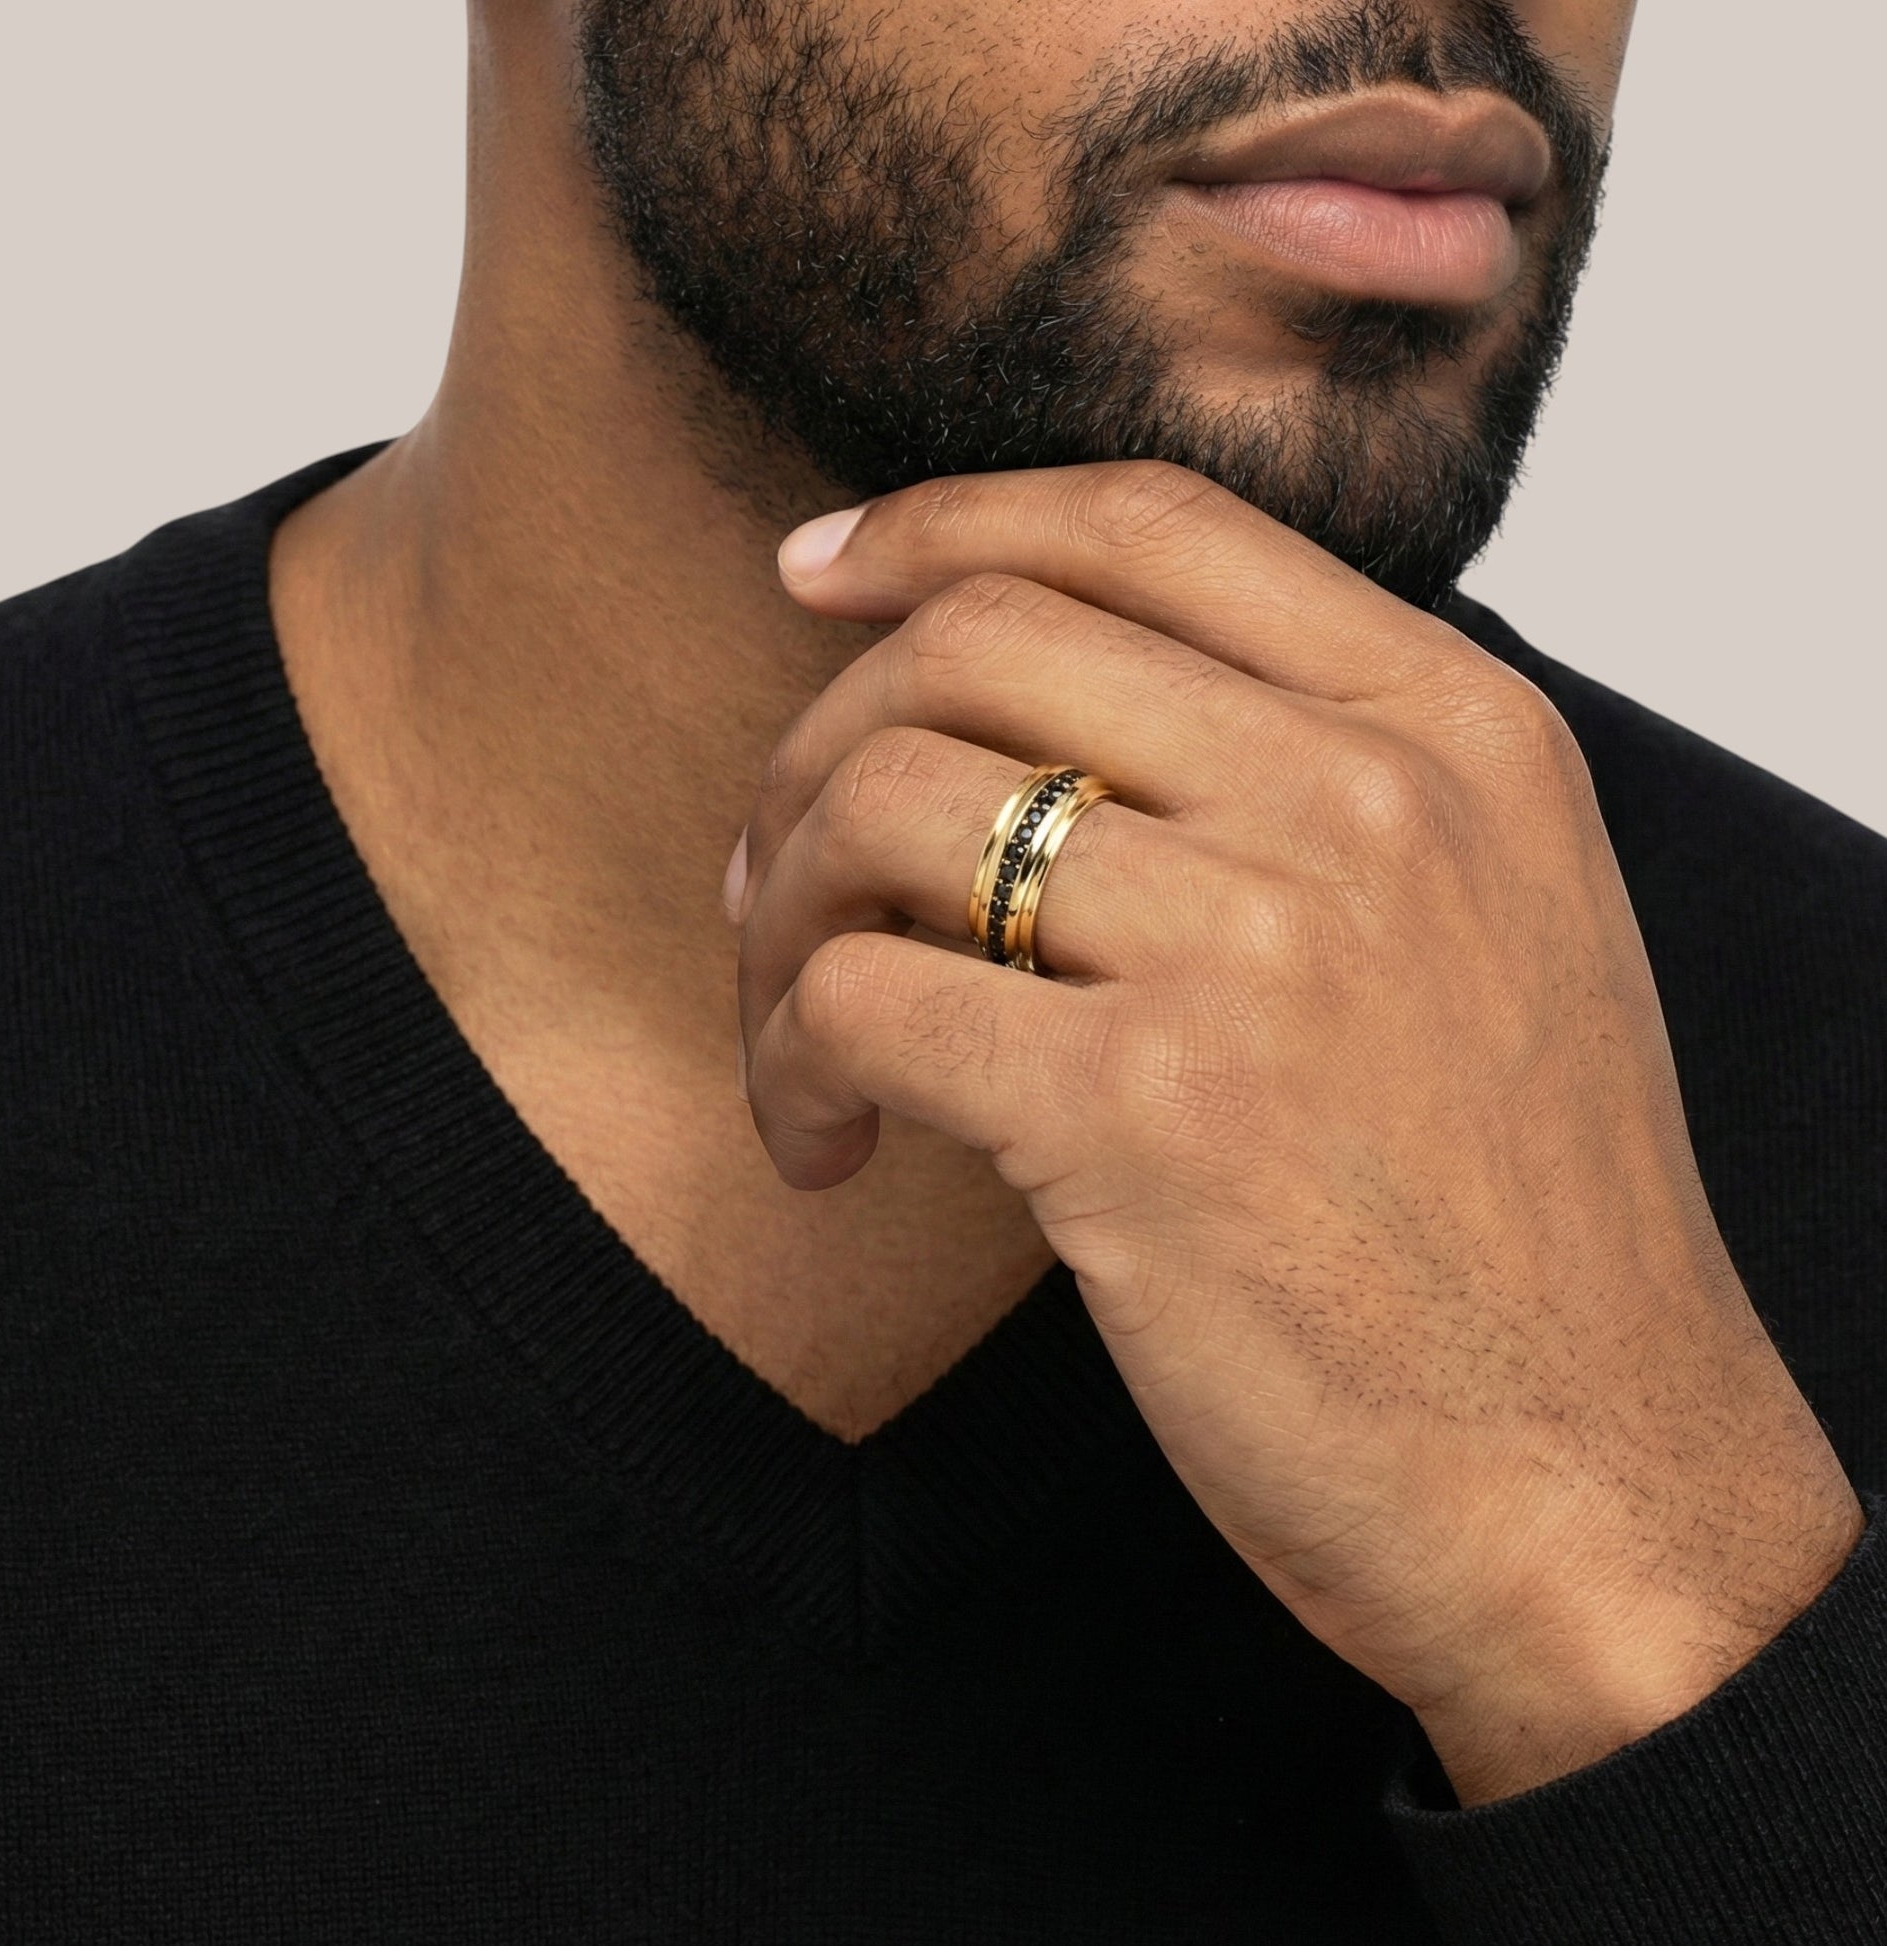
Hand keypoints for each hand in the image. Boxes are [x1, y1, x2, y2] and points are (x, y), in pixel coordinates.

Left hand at [727, 461, 1863, 1804]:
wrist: (1597, 1484)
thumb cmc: (1516, 1233)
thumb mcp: (1489, 934)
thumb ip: (1308, 793)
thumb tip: (1032, 738)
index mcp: (1455, 730)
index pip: (1146, 525)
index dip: (943, 526)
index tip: (818, 576)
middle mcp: (1362, 800)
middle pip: (976, 642)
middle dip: (815, 745)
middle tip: (771, 876)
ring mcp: (1256, 944)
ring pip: (885, 802)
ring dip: (780, 912)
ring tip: (795, 1024)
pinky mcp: (1142, 1110)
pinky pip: (860, 997)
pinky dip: (789, 1058)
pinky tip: (825, 1140)